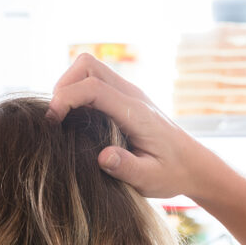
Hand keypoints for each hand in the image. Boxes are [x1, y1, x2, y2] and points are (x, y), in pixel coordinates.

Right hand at [47, 53, 212, 198]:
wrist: (193, 165)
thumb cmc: (172, 174)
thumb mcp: (150, 179)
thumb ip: (127, 168)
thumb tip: (103, 156)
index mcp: (136, 112)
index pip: (93, 88)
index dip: (66, 98)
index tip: (52, 122)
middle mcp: (132, 95)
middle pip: (87, 65)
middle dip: (63, 85)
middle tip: (55, 118)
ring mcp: (128, 93)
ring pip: (89, 68)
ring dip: (69, 86)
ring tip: (61, 118)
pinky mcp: (124, 97)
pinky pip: (94, 80)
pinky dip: (77, 92)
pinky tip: (75, 120)